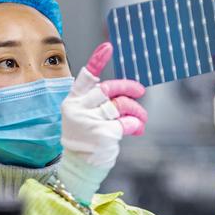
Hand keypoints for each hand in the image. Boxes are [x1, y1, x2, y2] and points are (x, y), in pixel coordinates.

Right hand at [58, 42, 147, 203]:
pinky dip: (135, 125)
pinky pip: (127, 123)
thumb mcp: (88, 119)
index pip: (86, 77)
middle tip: (140, 92)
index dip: (97, 60)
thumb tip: (129, 97)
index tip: (108, 46)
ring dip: (136, 111)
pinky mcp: (103, 133)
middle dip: (128, 88)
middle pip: (109, 90)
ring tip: (141, 119)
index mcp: (73, 101)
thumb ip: (102, 105)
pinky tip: (137, 129)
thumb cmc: (86, 141)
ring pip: (120, 106)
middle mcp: (79, 109)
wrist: (80, 168)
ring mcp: (89, 121)